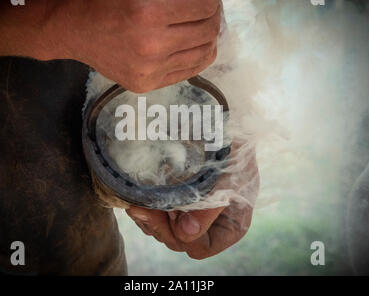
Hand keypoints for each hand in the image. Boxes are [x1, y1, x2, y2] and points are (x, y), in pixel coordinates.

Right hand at [53, 0, 221, 91]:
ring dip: (207, 32)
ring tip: (195, 20)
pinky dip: (197, 52)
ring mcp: (149, 70)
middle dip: (211, 9)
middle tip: (198, 1)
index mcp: (148, 9)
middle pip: (209, 27)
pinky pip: (191, 69)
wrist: (69, 25)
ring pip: (205, 51)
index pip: (207, 0)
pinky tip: (189, 39)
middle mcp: (151, 45)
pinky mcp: (146, 84)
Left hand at [126, 144, 258, 258]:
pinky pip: (159, 216)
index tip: (167, 214)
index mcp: (230, 224)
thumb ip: (208, 207)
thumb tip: (186, 233)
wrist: (222, 121)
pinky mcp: (179, 200)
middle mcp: (211, 223)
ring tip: (137, 205)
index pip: (202, 247)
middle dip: (159, 226)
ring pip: (165, 230)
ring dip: (149, 219)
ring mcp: (193, 212)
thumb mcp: (228, 176)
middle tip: (140, 209)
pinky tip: (139, 198)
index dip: (181, 236)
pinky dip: (147, 209)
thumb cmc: (232, 148)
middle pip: (179, 241)